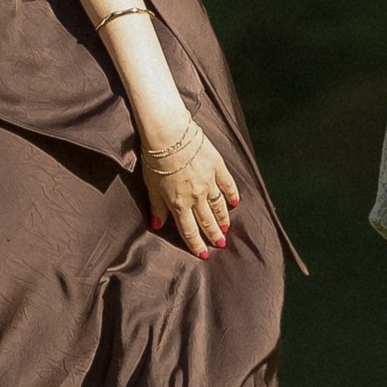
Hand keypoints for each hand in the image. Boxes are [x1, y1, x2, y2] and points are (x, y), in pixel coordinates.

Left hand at [137, 112, 237, 256]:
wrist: (169, 132)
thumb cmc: (155, 157)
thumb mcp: (151, 186)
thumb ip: (157, 207)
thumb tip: (157, 225)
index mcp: (179, 203)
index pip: (189, 230)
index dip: (196, 245)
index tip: (203, 254)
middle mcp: (196, 196)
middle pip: (207, 221)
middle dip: (213, 235)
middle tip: (221, 244)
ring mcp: (209, 181)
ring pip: (219, 206)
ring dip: (223, 219)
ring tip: (226, 228)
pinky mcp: (217, 166)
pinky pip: (228, 184)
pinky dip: (232, 194)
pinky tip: (235, 202)